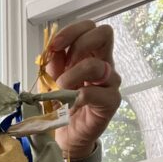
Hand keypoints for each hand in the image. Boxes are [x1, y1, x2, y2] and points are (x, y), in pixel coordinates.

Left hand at [46, 20, 121, 157]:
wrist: (68, 134)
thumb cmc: (63, 104)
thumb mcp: (52, 79)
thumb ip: (53, 63)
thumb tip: (51, 50)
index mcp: (91, 53)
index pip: (89, 27)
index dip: (71, 31)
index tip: (53, 46)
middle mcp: (104, 63)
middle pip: (104, 33)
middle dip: (79, 44)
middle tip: (64, 66)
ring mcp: (110, 81)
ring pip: (97, 65)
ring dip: (72, 76)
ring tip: (61, 90)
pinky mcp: (111, 101)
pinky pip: (97, 92)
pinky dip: (78, 97)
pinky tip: (69, 104)